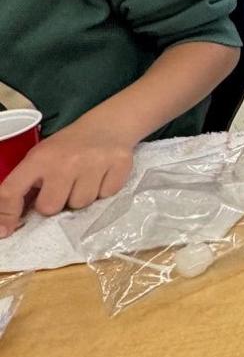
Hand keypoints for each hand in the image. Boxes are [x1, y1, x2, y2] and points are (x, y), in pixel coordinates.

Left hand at [0, 116, 136, 236]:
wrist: (108, 125)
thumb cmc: (70, 146)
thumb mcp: (43, 157)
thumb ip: (28, 185)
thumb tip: (12, 220)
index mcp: (39, 158)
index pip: (12, 191)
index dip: (6, 214)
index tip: (5, 231)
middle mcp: (65, 161)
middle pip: (50, 207)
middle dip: (56, 202)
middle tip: (63, 187)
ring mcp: (93, 164)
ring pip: (80, 204)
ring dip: (81, 196)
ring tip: (85, 179)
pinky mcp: (119, 166)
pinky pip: (106, 196)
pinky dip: (103, 190)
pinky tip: (102, 175)